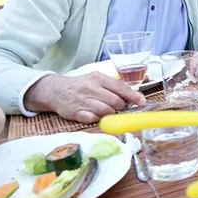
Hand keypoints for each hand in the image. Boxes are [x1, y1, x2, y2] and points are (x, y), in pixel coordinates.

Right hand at [23, 74, 145, 123]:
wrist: (55, 90)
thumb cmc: (81, 85)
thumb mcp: (96, 79)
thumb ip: (113, 86)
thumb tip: (133, 96)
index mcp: (98, 78)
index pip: (120, 88)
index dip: (133, 96)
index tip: (142, 102)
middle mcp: (91, 89)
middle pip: (115, 101)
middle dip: (121, 107)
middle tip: (121, 107)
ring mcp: (82, 101)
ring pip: (106, 111)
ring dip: (111, 114)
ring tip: (109, 111)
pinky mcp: (75, 113)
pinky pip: (93, 119)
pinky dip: (98, 119)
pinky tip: (97, 115)